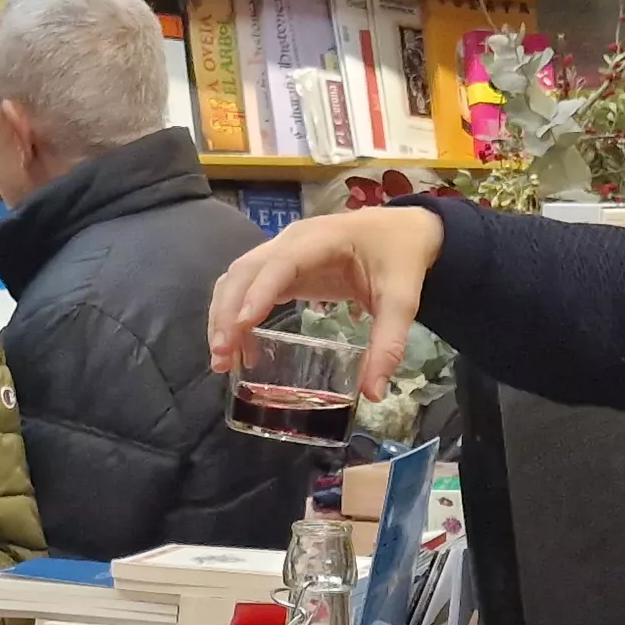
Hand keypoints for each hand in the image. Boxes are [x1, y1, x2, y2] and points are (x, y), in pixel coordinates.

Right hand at [207, 204, 442, 397]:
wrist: (401, 231)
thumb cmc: (399, 258)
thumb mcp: (401, 300)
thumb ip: (389, 343)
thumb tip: (373, 394)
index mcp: (322, 240)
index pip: (281, 264)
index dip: (258, 292)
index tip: (241, 326)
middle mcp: (291, 241)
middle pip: (245, 271)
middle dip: (227, 312)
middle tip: (223, 356)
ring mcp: (281, 251)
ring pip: (236, 278)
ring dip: (223, 315)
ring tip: (222, 359)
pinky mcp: (280, 268)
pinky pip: (245, 285)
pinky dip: (233, 313)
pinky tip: (238, 348)